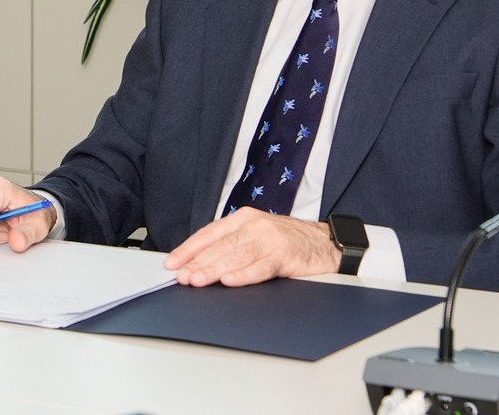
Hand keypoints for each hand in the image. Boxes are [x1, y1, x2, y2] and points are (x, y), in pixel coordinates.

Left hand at [164, 209, 340, 286]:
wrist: (326, 243)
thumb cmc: (287, 241)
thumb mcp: (256, 234)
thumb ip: (232, 244)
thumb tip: (199, 262)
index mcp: (242, 218)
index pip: (209, 234)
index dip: (188, 249)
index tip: (172, 263)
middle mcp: (254, 225)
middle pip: (220, 246)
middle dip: (197, 262)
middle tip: (181, 276)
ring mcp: (270, 239)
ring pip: (236, 256)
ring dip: (214, 270)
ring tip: (197, 280)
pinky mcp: (285, 254)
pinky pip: (260, 267)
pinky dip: (243, 274)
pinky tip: (229, 280)